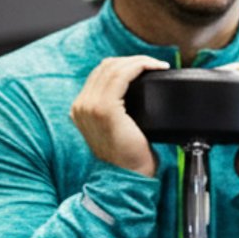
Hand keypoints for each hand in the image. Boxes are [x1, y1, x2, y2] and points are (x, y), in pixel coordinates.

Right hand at [70, 55, 166, 176]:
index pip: (100, 73)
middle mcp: (81, 105)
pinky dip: (140, 67)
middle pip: (106, 67)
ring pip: (114, 68)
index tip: (146, 67)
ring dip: (139, 61)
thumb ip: (118, 111)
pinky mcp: (105, 109)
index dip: (124, 65)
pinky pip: (123, 76)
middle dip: (133, 60)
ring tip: (157, 65)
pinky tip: (155, 68)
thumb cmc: (129, 157)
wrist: (127, 177)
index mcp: (81, 108)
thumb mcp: (118, 128)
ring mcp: (90, 106)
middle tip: (155, 64)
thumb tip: (136, 93)